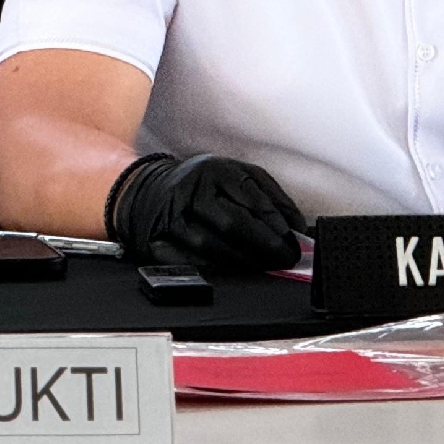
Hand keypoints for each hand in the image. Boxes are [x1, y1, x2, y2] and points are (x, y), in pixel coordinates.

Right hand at [107, 152, 307, 270]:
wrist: (146, 190)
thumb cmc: (202, 186)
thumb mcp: (235, 177)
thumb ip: (268, 197)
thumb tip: (297, 227)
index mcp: (214, 170)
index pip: (251, 195)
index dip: (275, 220)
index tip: (294, 239)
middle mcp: (191, 190)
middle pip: (231, 221)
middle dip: (263, 245)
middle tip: (284, 259)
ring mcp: (172, 216)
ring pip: (209, 244)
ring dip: (240, 261)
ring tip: (263, 268)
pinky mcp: (156, 240)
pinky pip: (185, 260)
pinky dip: (210, 269)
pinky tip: (229, 273)